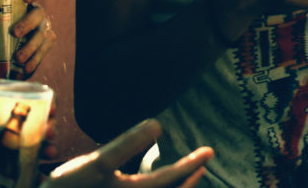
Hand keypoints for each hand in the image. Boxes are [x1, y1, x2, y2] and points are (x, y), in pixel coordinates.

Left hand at [10, 0, 55, 77]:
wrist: (6, 43)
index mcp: (25, 2)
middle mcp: (37, 13)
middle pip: (39, 13)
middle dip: (28, 23)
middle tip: (15, 33)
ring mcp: (43, 29)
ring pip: (44, 34)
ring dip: (32, 46)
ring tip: (19, 58)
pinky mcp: (44, 45)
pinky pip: (43, 52)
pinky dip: (35, 61)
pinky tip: (25, 70)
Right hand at [46, 118, 213, 187]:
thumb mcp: (97, 164)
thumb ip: (128, 144)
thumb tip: (157, 125)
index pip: (170, 178)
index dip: (190, 165)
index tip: (209, 152)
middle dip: (188, 177)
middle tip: (204, 160)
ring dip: (177, 186)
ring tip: (189, 172)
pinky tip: (158, 181)